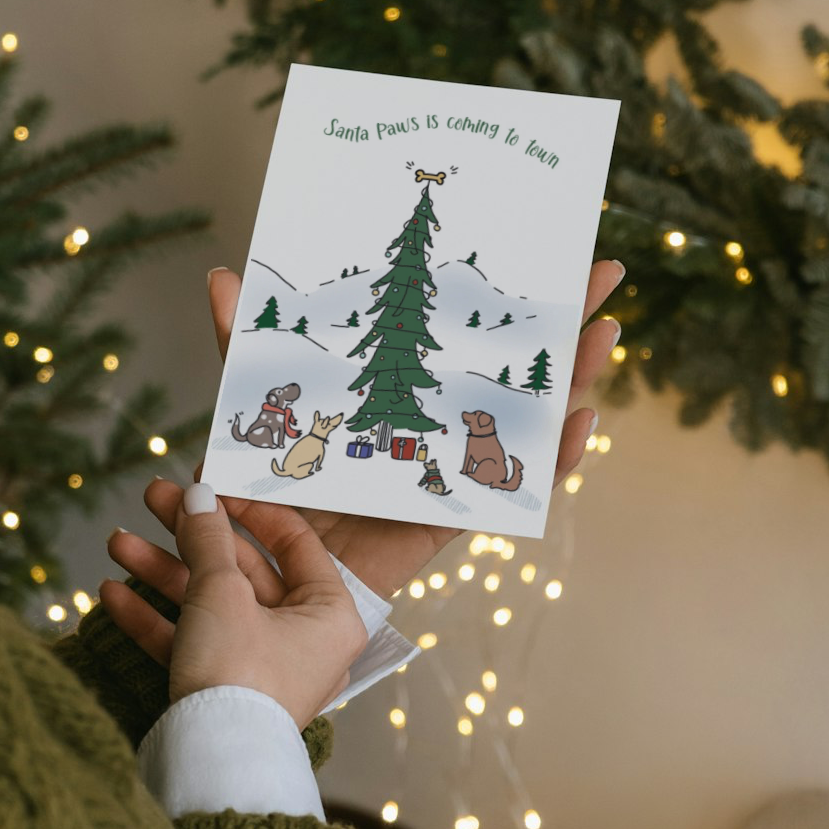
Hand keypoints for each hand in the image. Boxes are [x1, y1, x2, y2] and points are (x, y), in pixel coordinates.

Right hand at [99, 482, 366, 733]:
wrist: (210, 763)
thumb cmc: (238, 672)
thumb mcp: (222, 592)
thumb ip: (208, 538)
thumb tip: (199, 495)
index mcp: (330, 613)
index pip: (294, 542)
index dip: (248, 508)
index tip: (211, 485)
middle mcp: (305, 641)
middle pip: (242, 572)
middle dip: (188, 538)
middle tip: (152, 499)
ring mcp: (263, 669)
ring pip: (210, 606)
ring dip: (161, 573)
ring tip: (116, 542)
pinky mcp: (226, 693)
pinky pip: (195, 645)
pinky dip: (157, 621)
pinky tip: (112, 595)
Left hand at [107, 257, 625, 606]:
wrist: (255, 579)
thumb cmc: (258, 494)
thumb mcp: (248, 409)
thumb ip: (242, 349)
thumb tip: (223, 275)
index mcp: (398, 396)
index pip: (461, 337)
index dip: (501, 299)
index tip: (545, 248)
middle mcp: (433, 430)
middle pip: (511, 371)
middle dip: (560, 324)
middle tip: (604, 273)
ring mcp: (448, 471)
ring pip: (527, 423)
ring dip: (575, 378)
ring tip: (605, 333)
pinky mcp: (449, 518)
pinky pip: (511, 492)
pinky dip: (553, 463)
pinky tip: (580, 425)